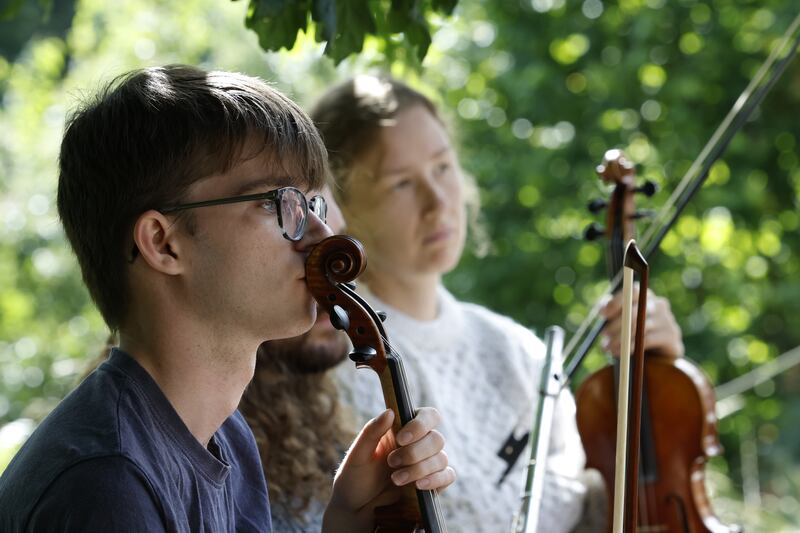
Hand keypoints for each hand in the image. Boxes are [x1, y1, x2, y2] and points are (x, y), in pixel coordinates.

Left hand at [322, 407, 455, 532]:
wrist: (357, 508)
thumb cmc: (355, 477)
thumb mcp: (358, 454)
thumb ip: (372, 431)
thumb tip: (390, 411)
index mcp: (404, 429)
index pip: (428, 416)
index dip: (420, 425)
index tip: (401, 439)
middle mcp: (419, 443)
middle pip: (436, 438)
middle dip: (414, 452)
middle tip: (391, 463)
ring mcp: (428, 464)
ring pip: (441, 458)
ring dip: (419, 468)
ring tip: (396, 479)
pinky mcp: (433, 483)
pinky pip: (447, 476)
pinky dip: (436, 479)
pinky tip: (418, 485)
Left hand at [600, 283, 683, 358]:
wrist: (660, 353)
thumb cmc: (635, 332)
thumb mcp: (621, 320)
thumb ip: (612, 311)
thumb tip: (602, 310)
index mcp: (646, 295)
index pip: (633, 291)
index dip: (617, 301)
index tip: (603, 314)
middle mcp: (659, 304)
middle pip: (636, 310)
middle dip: (616, 323)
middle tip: (604, 334)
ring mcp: (667, 320)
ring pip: (640, 326)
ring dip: (621, 338)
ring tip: (609, 348)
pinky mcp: (671, 336)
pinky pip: (648, 340)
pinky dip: (631, 346)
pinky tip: (621, 353)